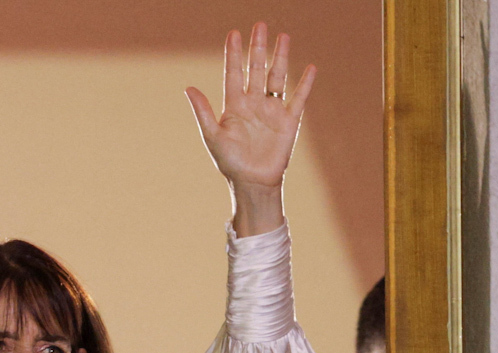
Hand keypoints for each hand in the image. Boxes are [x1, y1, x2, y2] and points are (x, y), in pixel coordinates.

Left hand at [185, 23, 315, 235]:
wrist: (252, 182)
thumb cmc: (230, 162)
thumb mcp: (212, 136)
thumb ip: (203, 111)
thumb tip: (188, 87)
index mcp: (234, 105)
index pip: (233, 73)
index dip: (234, 54)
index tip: (234, 33)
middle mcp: (253, 103)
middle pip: (256, 69)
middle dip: (257, 48)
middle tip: (260, 25)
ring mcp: (272, 110)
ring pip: (277, 77)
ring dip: (280, 57)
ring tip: (283, 36)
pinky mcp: (289, 120)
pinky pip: (298, 97)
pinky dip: (305, 83)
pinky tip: (309, 67)